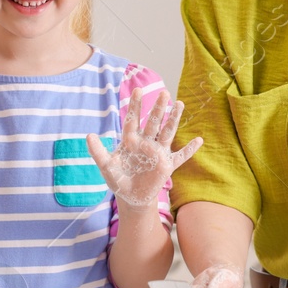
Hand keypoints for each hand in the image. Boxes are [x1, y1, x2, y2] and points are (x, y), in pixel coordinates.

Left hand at [87, 88, 201, 211]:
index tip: (137, 90)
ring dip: (173, 119)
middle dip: (158, 108)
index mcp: (131, 140)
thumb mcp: (106, 166)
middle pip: (153, 122)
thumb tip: (89, 135)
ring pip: (167, 132)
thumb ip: (98, 151)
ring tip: (179, 104)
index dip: (135, 105)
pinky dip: (189, 150)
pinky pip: (180, 156)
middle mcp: (146, 142)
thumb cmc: (118, 180)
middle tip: (164, 93)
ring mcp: (158, 153)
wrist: (131, 197)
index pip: (133, 119)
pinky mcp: (167, 165)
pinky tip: (199, 140)